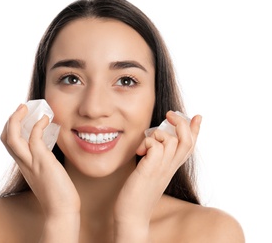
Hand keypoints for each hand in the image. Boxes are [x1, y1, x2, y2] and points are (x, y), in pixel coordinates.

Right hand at [0, 104, 80, 218]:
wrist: (61, 210)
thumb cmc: (58, 193)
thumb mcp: (46, 173)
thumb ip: (43, 161)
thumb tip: (50, 150)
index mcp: (23, 164)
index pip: (9, 143)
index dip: (11, 127)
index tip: (21, 116)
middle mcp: (23, 163)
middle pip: (5, 138)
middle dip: (10, 120)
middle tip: (22, 108)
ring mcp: (31, 162)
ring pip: (12, 138)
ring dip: (16, 119)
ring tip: (25, 107)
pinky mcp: (42, 162)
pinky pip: (34, 139)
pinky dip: (38, 125)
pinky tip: (46, 119)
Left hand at [114, 111, 201, 240]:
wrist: (132, 215)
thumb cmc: (137, 193)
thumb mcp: (150, 172)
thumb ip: (155, 158)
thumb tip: (152, 143)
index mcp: (171, 167)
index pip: (190, 146)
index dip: (195, 130)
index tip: (197, 116)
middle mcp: (170, 167)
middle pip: (187, 140)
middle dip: (182, 123)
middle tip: (169, 115)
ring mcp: (162, 168)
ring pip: (171, 140)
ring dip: (157, 134)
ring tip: (144, 146)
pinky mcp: (150, 169)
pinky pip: (156, 146)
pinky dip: (147, 142)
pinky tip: (139, 152)